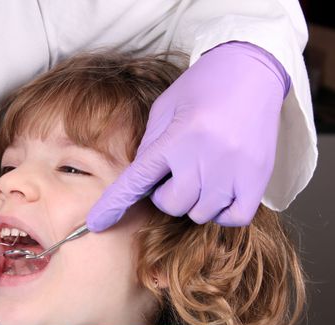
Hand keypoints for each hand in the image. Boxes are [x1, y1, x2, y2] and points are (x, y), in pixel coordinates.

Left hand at [87, 41, 289, 229]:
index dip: (114, 205)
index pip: (137, 181)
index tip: (96, 223)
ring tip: (200, 176)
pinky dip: (222, 212)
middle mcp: (204, 158)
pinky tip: (219, 192)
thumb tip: (142, 180)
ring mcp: (234, 171)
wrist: (253, 69)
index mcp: (176, 138)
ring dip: (193, 202)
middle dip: (165, 195)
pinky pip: (235, 218)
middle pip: (172, 205)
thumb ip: (151, 145)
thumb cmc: (202, 86)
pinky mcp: (259, 178)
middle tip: (174, 174)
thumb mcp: (165, 108)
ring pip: (201, 213)